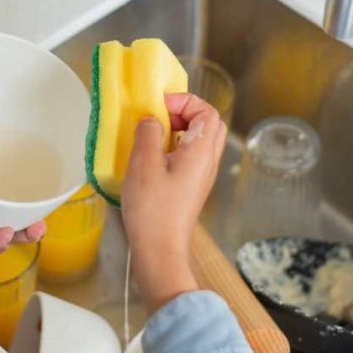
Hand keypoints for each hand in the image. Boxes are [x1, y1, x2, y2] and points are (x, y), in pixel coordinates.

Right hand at [121, 93, 226, 314]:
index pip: (207, 111)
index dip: (185, 101)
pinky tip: (152, 157)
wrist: (160, 250)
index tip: (159, 106)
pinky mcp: (191, 188)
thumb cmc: (153, 209)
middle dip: (185, 112)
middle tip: (160, 117)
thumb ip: (149, 133)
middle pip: (209, 124)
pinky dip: (175, 147)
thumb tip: (153, 120)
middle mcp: (208, 162)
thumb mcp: (144, 163)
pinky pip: (191, 156)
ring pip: (200, 140)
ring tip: (153, 136)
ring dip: (179, 130)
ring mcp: (202, 177)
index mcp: (202, 151)